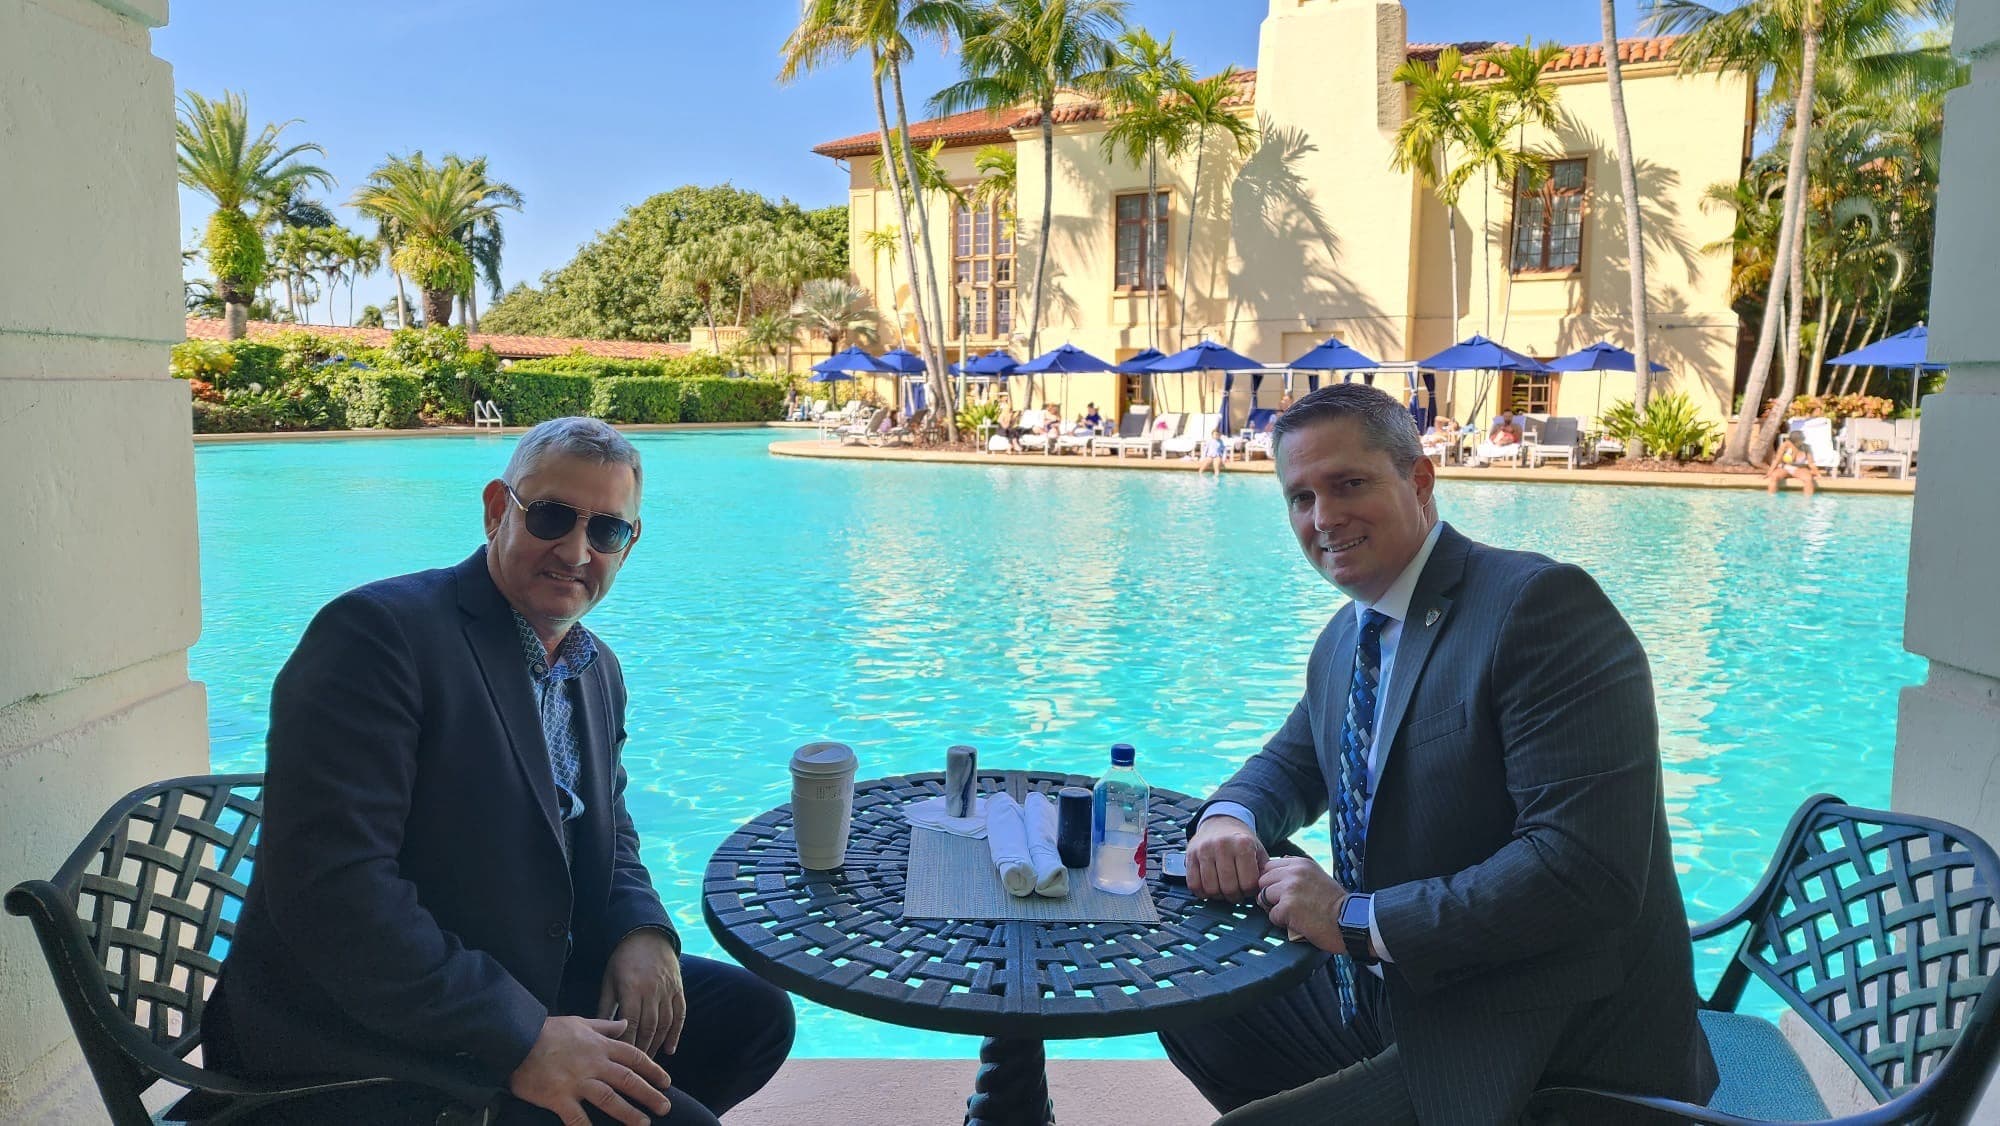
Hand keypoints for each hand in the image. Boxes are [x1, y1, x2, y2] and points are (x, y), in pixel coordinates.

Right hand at [509, 1016, 671, 1125]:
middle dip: (649, 1094)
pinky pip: (577, 1118)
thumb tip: (625, 1023)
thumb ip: (605, 1026)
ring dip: (629, 1114)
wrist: (516, 1037)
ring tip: (644, 1125)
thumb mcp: (580, 1022)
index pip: (634, 1057)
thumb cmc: (547, 1031)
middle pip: (628, 1080)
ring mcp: (577, 1081)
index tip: (666, 1082)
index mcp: (600, 1046)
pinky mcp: (559, 1097)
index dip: (653, 1070)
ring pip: (610, 1099)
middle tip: (665, 1107)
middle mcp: (593, 1064)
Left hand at [597, 929, 684, 1057]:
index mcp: (631, 988)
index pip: (630, 1023)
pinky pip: (680, 1014)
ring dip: (658, 1044)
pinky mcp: (678, 989)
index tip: (621, 1060)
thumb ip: (606, 1007)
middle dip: (642, 1049)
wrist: (648, 935)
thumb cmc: (623, 959)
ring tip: (650, 1061)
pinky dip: (676, 1033)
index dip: (627, 1043)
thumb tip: (600, 1033)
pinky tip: (670, 1049)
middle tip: (635, 1069)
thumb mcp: (609, 981)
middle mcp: (651, 990)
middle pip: (648, 1027)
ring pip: (665, 1023)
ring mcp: (667, 990)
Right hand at [1186, 815, 1267, 900]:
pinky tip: (1210, 888)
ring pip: (1210, 888)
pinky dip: (1202, 892)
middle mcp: (1222, 844)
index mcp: (1243, 843)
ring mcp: (1204, 849)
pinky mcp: (1190, 855)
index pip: (1248, 883)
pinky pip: (1193, 884)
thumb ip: (1264, 871)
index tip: (1249, 889)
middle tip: (1237, 893)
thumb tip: (1263, 890)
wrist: (1221, 824)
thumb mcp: (1258, 851)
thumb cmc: (1241, 842)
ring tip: (1224, 891)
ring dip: (1219, 896)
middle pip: (1229, 888)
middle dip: (1235, 896)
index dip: (1250, 892)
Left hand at [1257, 856, 1348, 954]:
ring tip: (1292, 914)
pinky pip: (1271, 915)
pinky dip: (1281, 922)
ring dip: (1274, 908)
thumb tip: (1279, 863)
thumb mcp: (1317, 875)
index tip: (1282, 892)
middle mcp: (1293, 872)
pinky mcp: (1287, 907)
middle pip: (1263, 881)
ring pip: (1263, 897)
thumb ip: (1298, 870)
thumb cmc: (1335, 903)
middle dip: (1269, 894)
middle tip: (1285, 905)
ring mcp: (1289, 888)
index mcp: (1300, 863)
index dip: (1272, 882)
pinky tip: (1297, 922)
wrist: (1350, 921)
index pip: (1269, 866)